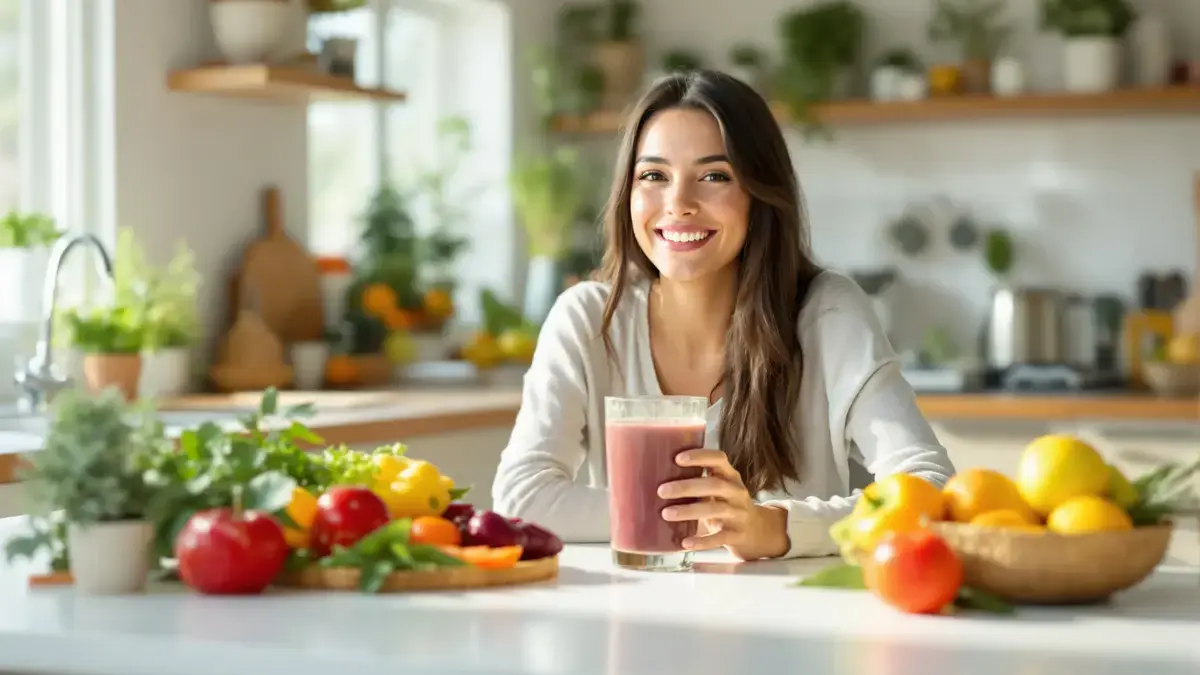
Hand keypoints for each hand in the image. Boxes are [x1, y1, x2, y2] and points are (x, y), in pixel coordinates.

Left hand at [657, 449, 789, 560]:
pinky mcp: (737, 535)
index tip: (678, 458)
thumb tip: (653, 477)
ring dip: (689, 511)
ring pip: (715, 510)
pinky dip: (702, 541)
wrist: (757, 531)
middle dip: (687, 486)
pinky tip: (685, 542)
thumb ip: (697, 482)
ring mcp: (739, 514)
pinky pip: (720, 538)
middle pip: (714, 485)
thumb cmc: (726, 505)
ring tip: (666, 514)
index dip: (700, 456)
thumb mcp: (717, 489)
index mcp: (730, 476)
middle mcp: (737, 492)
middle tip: (661, 491)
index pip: (719, 459)